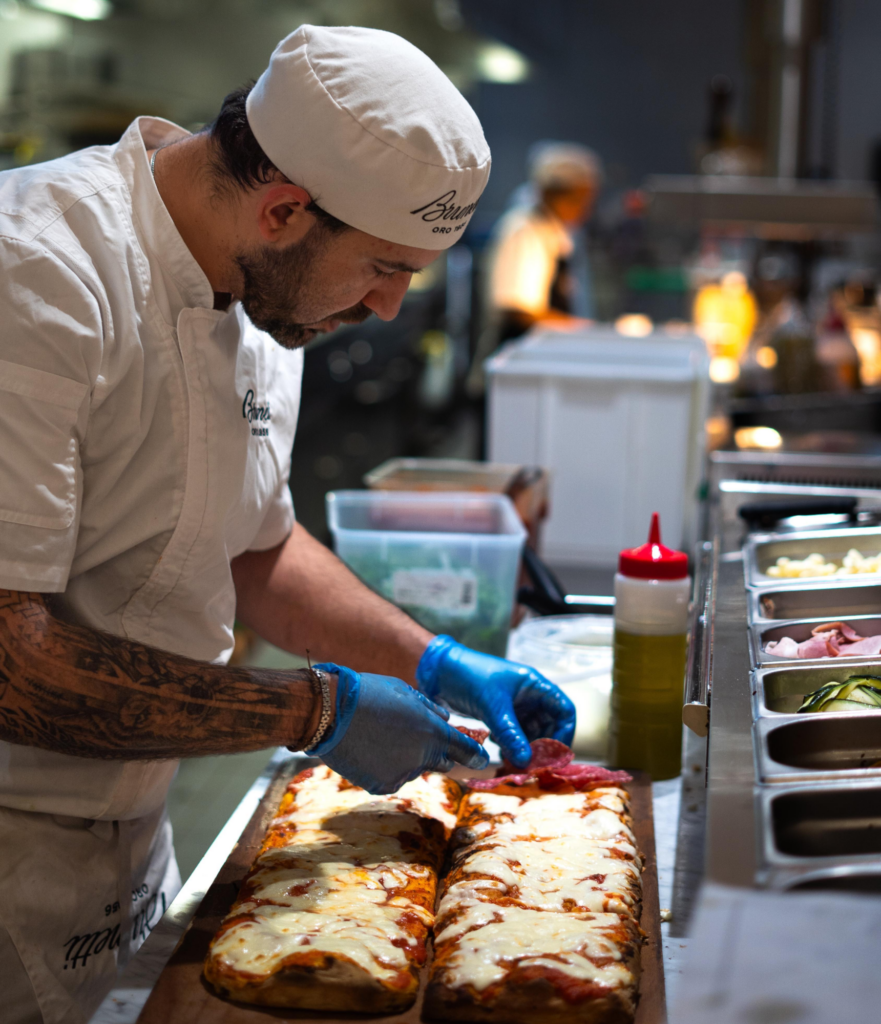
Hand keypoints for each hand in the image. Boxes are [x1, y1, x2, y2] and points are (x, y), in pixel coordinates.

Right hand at [307, 664, 488, 793]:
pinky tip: (370, 750)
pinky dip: (386, 768)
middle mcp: (423, 757)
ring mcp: (403, 774)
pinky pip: (393, 779)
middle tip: (416, 738)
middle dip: (436, 753)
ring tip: (382, 737)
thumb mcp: (406, 693)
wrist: (330, 712)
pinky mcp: (382, 786)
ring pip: (414, 769)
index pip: (466, 750)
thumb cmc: (370, 695)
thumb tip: (446, 719)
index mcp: (434, 732)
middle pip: (442, 762)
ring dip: (407, 758)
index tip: (482, 759)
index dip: (476, 755)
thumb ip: (431, 710)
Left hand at [415, 636, 575, 767]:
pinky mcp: (501, 715)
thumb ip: (511, 734)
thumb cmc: (470, 676)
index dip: (565, 732)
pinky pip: (514, 735)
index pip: (564, 710)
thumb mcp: (493, 706)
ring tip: (513, 762)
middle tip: (531, 766)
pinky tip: (502, 752)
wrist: (439, 670)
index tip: (555, 754)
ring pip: (531, 733)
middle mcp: (529, 696)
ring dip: (525, 749)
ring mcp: (515, 706)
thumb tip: (526, 762)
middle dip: (542, 747)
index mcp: (535, 685)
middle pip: (549, 726)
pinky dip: (512, 746)